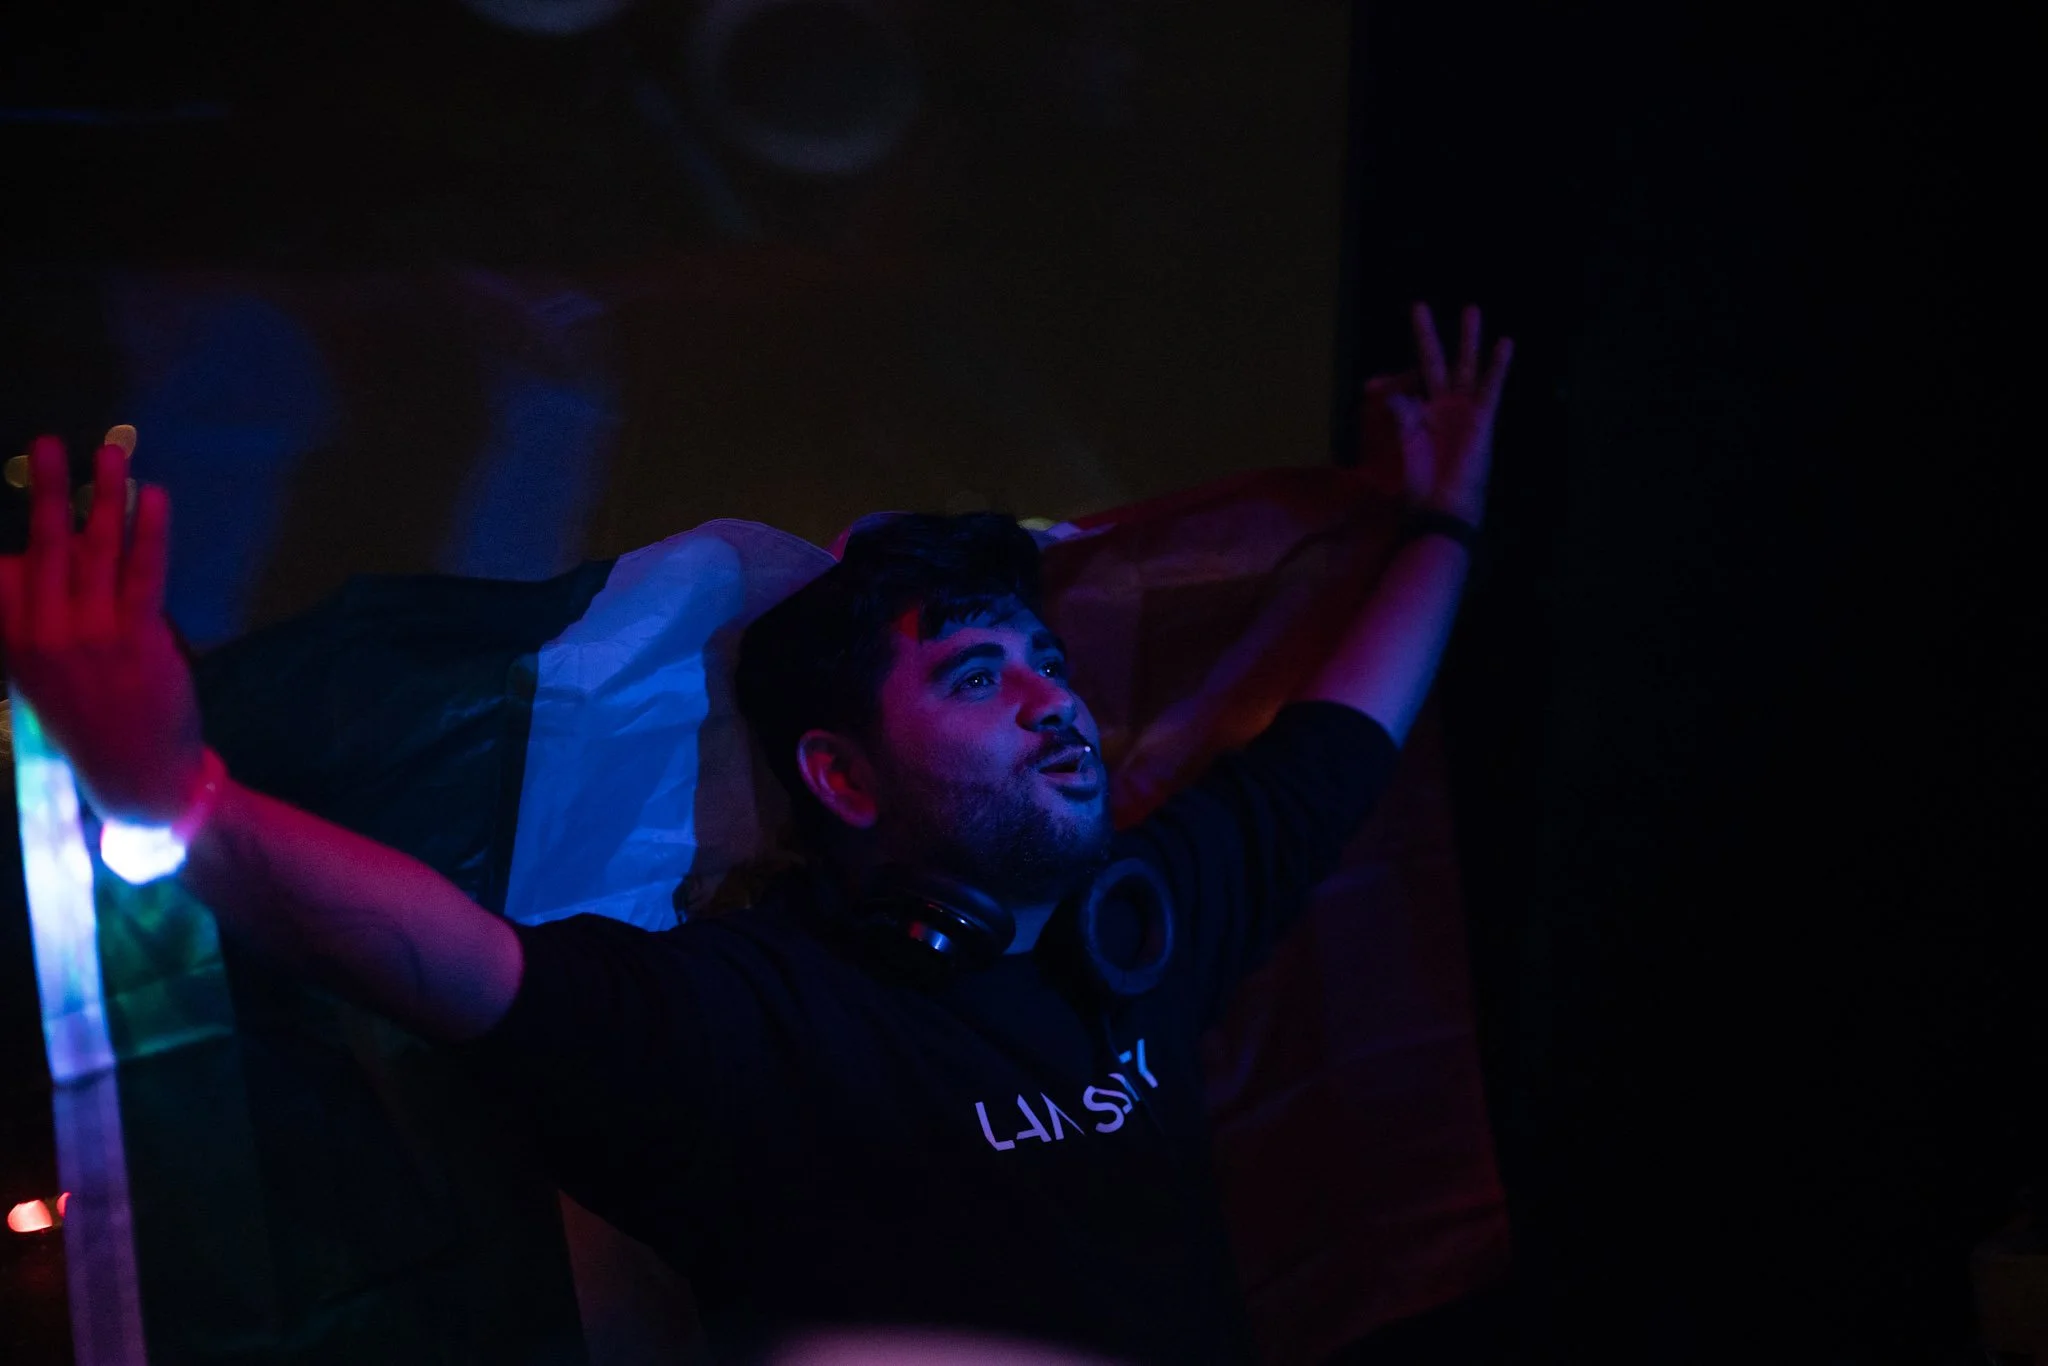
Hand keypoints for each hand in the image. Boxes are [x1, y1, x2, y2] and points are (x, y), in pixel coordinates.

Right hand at [0, 435, 205, 822]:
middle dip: (47, 491)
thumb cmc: (87, 715)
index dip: (7, 538)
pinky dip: (149, 531)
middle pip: (44, 546)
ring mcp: (91, 636)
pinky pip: (144, 573)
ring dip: (104, 496)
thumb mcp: (37, 670)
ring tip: (109, 453)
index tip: (18, 470)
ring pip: (97, 551)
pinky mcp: (139, 639)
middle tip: (47, 443)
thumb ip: (27, 615)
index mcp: (12, 639)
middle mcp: (43, 633)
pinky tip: (154, 498)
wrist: (132, 776)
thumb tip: (20, 559)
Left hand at [1361, 303, 1512, 524]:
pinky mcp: (1483, 417)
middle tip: (1418, 306)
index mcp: (1421, 412)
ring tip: (1471, 310)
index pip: (1408, 383)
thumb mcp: (1406, 444)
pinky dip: (1498, 366)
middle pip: (1435, 361)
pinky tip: (1505, 343)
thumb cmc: (1422, 480)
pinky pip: (1491, 386)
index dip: (1391, 380)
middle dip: (1428, 335)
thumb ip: (1401, 415)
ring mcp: (1463, 408)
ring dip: (1468, 339)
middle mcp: (1443, 405)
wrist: (1443, 504)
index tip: (1369, 385)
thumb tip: (1394, 393)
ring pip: (1465, 365)